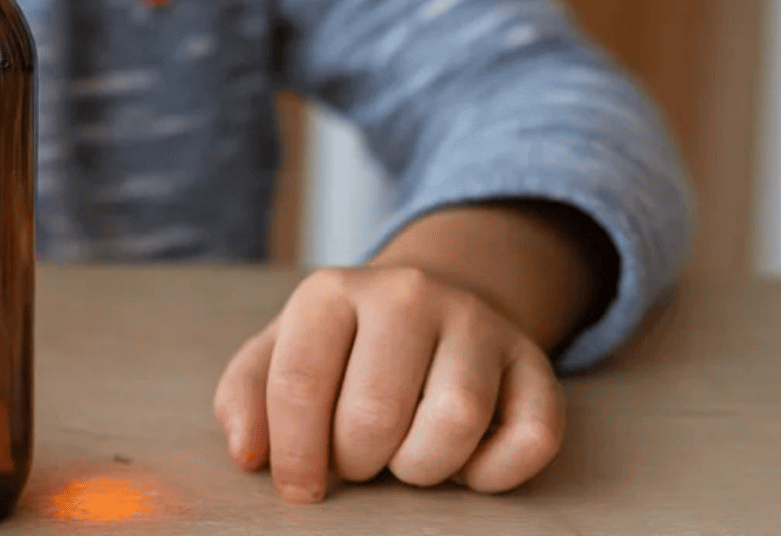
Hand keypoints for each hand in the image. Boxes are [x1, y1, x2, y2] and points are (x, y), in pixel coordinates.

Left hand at [212, 265, 564, 502]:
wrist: (432, 302)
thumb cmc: (342, 349)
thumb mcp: (280, 354)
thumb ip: (247, 397)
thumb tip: (248, 453)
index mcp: (332, 292)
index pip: (300, 383)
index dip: (294, 453)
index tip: (299, 487)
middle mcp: (408, 295)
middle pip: (375, 411)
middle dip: (357, 461)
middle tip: (357, 460)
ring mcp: (477, 324)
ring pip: (455, 422)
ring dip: (422, 467)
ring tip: (405, 457)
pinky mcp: (534, 363)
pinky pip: (530, 440)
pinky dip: (492, 472)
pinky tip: (463, 459)